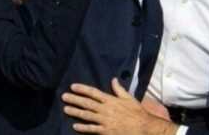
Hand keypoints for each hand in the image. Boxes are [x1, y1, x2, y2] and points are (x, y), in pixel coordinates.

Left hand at [62, 78, 178, 134]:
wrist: (144, 128)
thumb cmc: (137, 113)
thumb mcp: (129, 98)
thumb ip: (119, 89)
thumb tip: (113, 79)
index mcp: (111, 100)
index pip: (93, 92)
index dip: (82, 89)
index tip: (72, 86)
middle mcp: (106, 109)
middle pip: (87, 103)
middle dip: (74, 99)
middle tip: (64, 97)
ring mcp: (105, 121)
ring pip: (87, 115)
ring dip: (75, 112)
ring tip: (65, 109)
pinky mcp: (106, 131)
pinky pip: (92, 129)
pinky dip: (83, 128)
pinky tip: (75, 126)